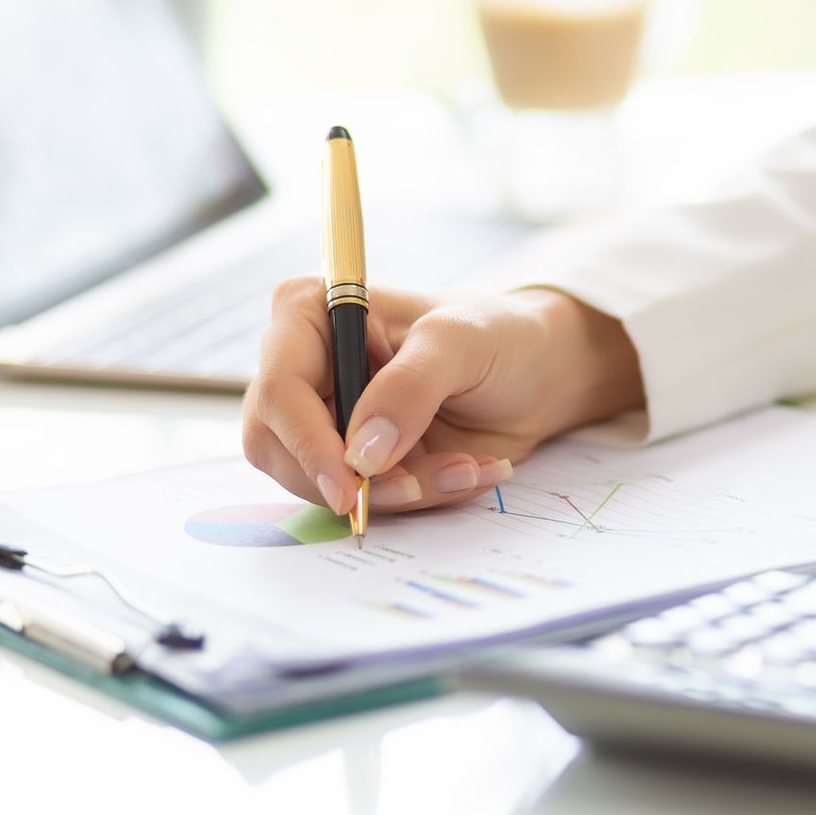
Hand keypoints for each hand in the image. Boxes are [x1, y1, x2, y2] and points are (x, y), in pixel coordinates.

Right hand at [242, 282, 642, 514]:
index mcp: (310, 315)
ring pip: (322, 485)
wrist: (536, 372)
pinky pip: (366, 499)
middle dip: (351, 481)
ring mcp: (325, 420)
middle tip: (418, 487)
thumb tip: (361, 455)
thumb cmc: (495, 335)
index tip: (350, 485)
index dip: (307, 443)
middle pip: (282, 449)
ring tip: (466, 467)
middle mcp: (305, 369)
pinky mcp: (355, 461)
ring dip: (398, 492)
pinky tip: (467, 470)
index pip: (279, 390)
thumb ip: (410, 388)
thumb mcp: (460, 342)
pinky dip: (419, 497)